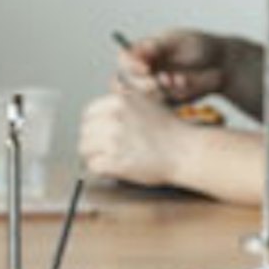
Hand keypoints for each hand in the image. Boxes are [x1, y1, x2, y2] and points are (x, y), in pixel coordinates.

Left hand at [79, 87, 206, 186]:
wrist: (184, 151)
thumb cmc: (170, 130)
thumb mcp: (146, 101)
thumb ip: (123, 98)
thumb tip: (104, 100)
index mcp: (118, 100)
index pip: (88, 114)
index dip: (93, 126)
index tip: (99, 135)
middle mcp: (113, 116)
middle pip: (84, 132)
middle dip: (92, 143)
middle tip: (104, 151)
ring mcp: (113, 139)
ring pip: (85, 149)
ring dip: (94, 156)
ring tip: (109, 160)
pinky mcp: (115, 160)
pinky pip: (93, 166)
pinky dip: (101, 170)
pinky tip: (113, 168)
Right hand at [116, 28, 230, 105]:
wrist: (221, 64)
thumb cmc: (199, 46)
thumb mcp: (179, 40)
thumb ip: (157, 46)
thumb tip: (135, 49)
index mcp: (142, 52)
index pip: (125, 59)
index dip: (130, 65)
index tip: (145, 68)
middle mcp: (143, 71)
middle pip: (127, 82)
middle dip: (141, 84)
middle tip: (157, 82)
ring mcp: (153, 88)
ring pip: (143, 96)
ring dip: (160, 89)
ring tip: (178, 78)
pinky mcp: (166, 102)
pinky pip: (163, 104)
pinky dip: (174, 94)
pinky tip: (185, 83)